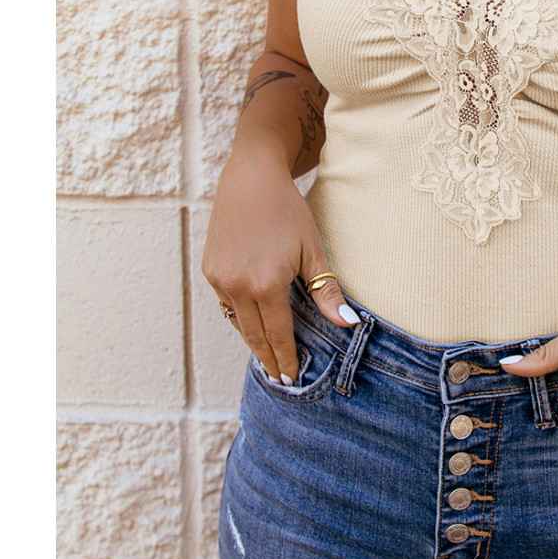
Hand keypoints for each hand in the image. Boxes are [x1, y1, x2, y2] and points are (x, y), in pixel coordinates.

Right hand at [201, 142, 357, 382]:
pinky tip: (251, 325)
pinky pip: (226, 303)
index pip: (277, 334)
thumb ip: (327, 291)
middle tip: (279, 379)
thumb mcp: (313, 250)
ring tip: (267, 358)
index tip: (290, 378)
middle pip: (254, 335)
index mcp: (266, 284)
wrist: (251, 179)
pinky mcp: (210, 269)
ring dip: (252, 341)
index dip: (285, 358)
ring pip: (238, 321)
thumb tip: (347, 324)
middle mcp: (238, 286)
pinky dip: (240, 317)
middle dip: (268, 358)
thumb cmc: (288, 212)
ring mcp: (220, 278)